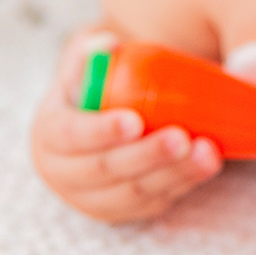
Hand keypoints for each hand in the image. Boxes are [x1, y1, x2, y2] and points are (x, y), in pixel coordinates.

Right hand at [30, 29, 222, 221]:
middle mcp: (65, 174)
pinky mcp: (124, 211)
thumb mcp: (81, 66)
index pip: (71, 136)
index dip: (102, 131)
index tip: (135, 121)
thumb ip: (88, 52)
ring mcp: (94, 199)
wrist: (96, 127)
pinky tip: (206, 164)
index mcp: (49, 136)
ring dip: (173, 173)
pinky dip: (182, 184)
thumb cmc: (90, 90)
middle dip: (147, 155)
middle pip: (107, 170)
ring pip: (135, 192)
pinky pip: (154, 202)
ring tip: (206, 152)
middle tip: (181, 137)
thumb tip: (107, 42)